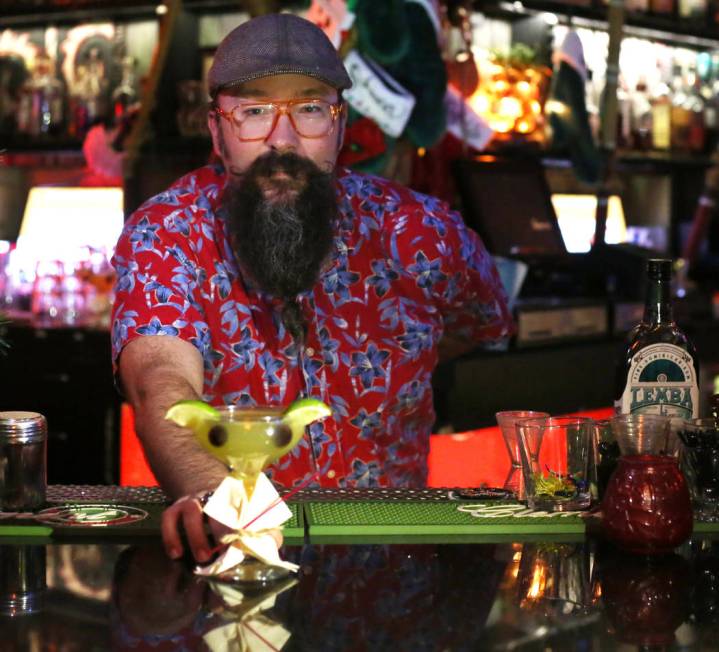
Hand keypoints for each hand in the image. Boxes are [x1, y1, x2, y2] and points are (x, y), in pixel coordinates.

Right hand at [161, 492, 283, 562]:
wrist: (204, 484)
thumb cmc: (232, 509)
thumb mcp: (251, 514)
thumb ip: (266, 528)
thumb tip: (275, 542)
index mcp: (237, 499)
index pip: (242, 509)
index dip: (243, 526)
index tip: (244, 542)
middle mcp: (213, 497)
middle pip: (217, 509)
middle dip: (221, 529)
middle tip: (225, 550)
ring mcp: (193, 502)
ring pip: (192, 512)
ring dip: (197, 535)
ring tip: (202, 557)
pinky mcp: (175, 509)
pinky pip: (169, 519)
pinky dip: (171, 535)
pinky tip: (176, 554)